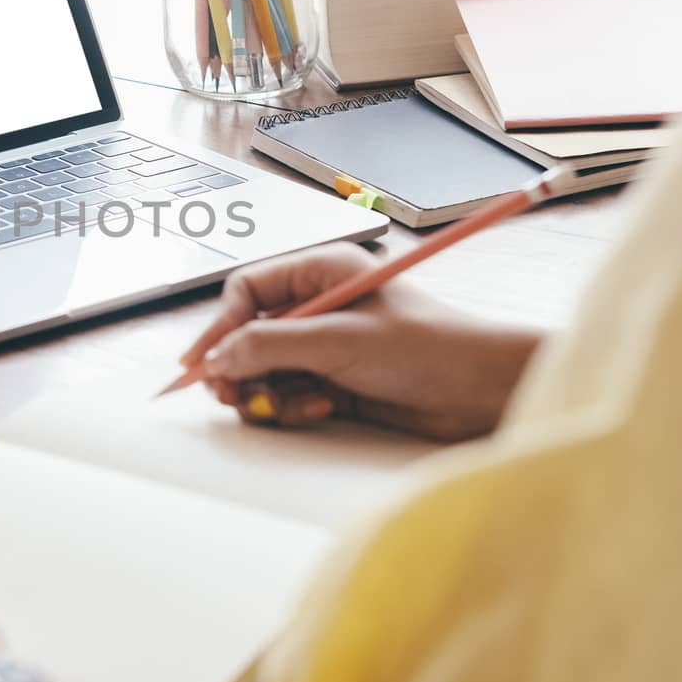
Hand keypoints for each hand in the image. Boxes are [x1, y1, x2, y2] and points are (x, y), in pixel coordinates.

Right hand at [178, 243, 541, 440]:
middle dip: (239, 367)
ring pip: (263, 370)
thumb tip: (219, 357)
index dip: (219, 326)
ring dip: (269, 392)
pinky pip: (287, 395)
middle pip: (248, 335)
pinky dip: (293, 407)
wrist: (480, 390)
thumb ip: (271, 346)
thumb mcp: (339, 341)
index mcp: (321, 272)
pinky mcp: (335, 382)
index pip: (246, 292)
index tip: (201, 362)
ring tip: (295, 403)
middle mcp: (319, 306)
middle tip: (234, 394)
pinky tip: (320, 409)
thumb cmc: (429, 346)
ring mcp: (325, 346)